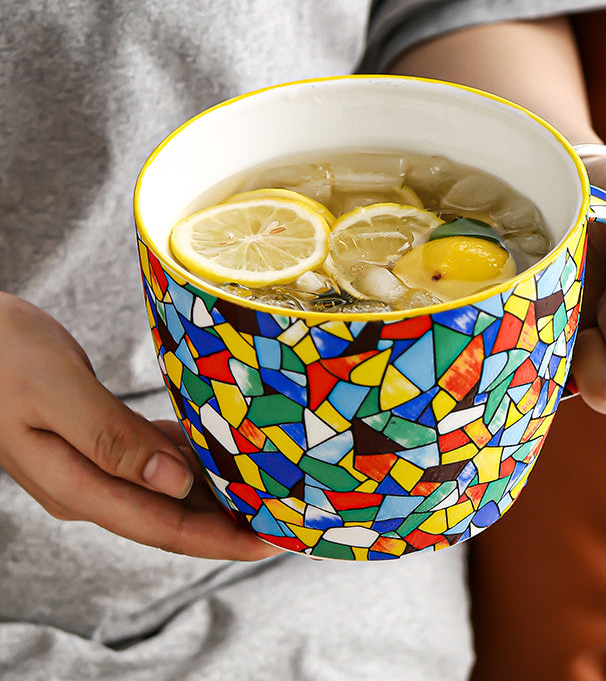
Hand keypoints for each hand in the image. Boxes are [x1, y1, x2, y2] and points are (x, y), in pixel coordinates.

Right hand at [0, 292, 280, 559]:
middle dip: (229, 522)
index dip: (220, 539)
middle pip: (171, 516)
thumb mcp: (57, 394)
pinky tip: (221, 446)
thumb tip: (174, 484)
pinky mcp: (98, 439)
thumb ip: (111, 439)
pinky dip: (191, 456)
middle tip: (286, 516)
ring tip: (267, 486)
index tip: (271, 541)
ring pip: (167, 488)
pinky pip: (155, 457)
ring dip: (216, 490)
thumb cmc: (5, 355)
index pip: (163, 526)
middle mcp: (88, 485)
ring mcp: (92, 464)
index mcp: (78, 485)